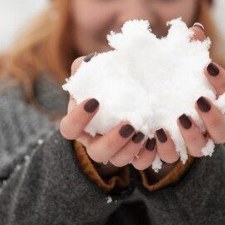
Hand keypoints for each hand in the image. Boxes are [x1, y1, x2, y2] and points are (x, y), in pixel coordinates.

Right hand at [60, 56, 156, 176]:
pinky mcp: (136, 153)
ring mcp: (115, 150)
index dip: (78, 119)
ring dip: (131, 149)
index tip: (95, 101)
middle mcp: (95, 141)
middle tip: (128, 124)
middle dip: (112, 141)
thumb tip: (91, 60)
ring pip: (118, 161)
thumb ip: (87, 66)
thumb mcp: (97, 70)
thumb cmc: (108, 79)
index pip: (69, 128)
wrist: (135, 87)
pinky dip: (147, 155)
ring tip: (143, 131)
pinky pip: (140, 164)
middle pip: (96, 153)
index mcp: (80, 123)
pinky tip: (155, 138)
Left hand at [136, 23, 224, 181]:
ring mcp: (191, 141)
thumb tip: (194, 30)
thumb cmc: (174, 80)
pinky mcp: (170, 151)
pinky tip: (154, 132)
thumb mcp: (179, 63)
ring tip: (179, 118)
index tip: (206, 66)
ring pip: (201, 148)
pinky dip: (164, 147)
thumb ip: (188, 49)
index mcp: (217, 102)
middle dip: (214, 118)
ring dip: (192, 135)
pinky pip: (170, 157)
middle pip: (224, 131)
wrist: (152, 105)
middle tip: (199, 100)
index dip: (223, 81)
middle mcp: (209, 126)